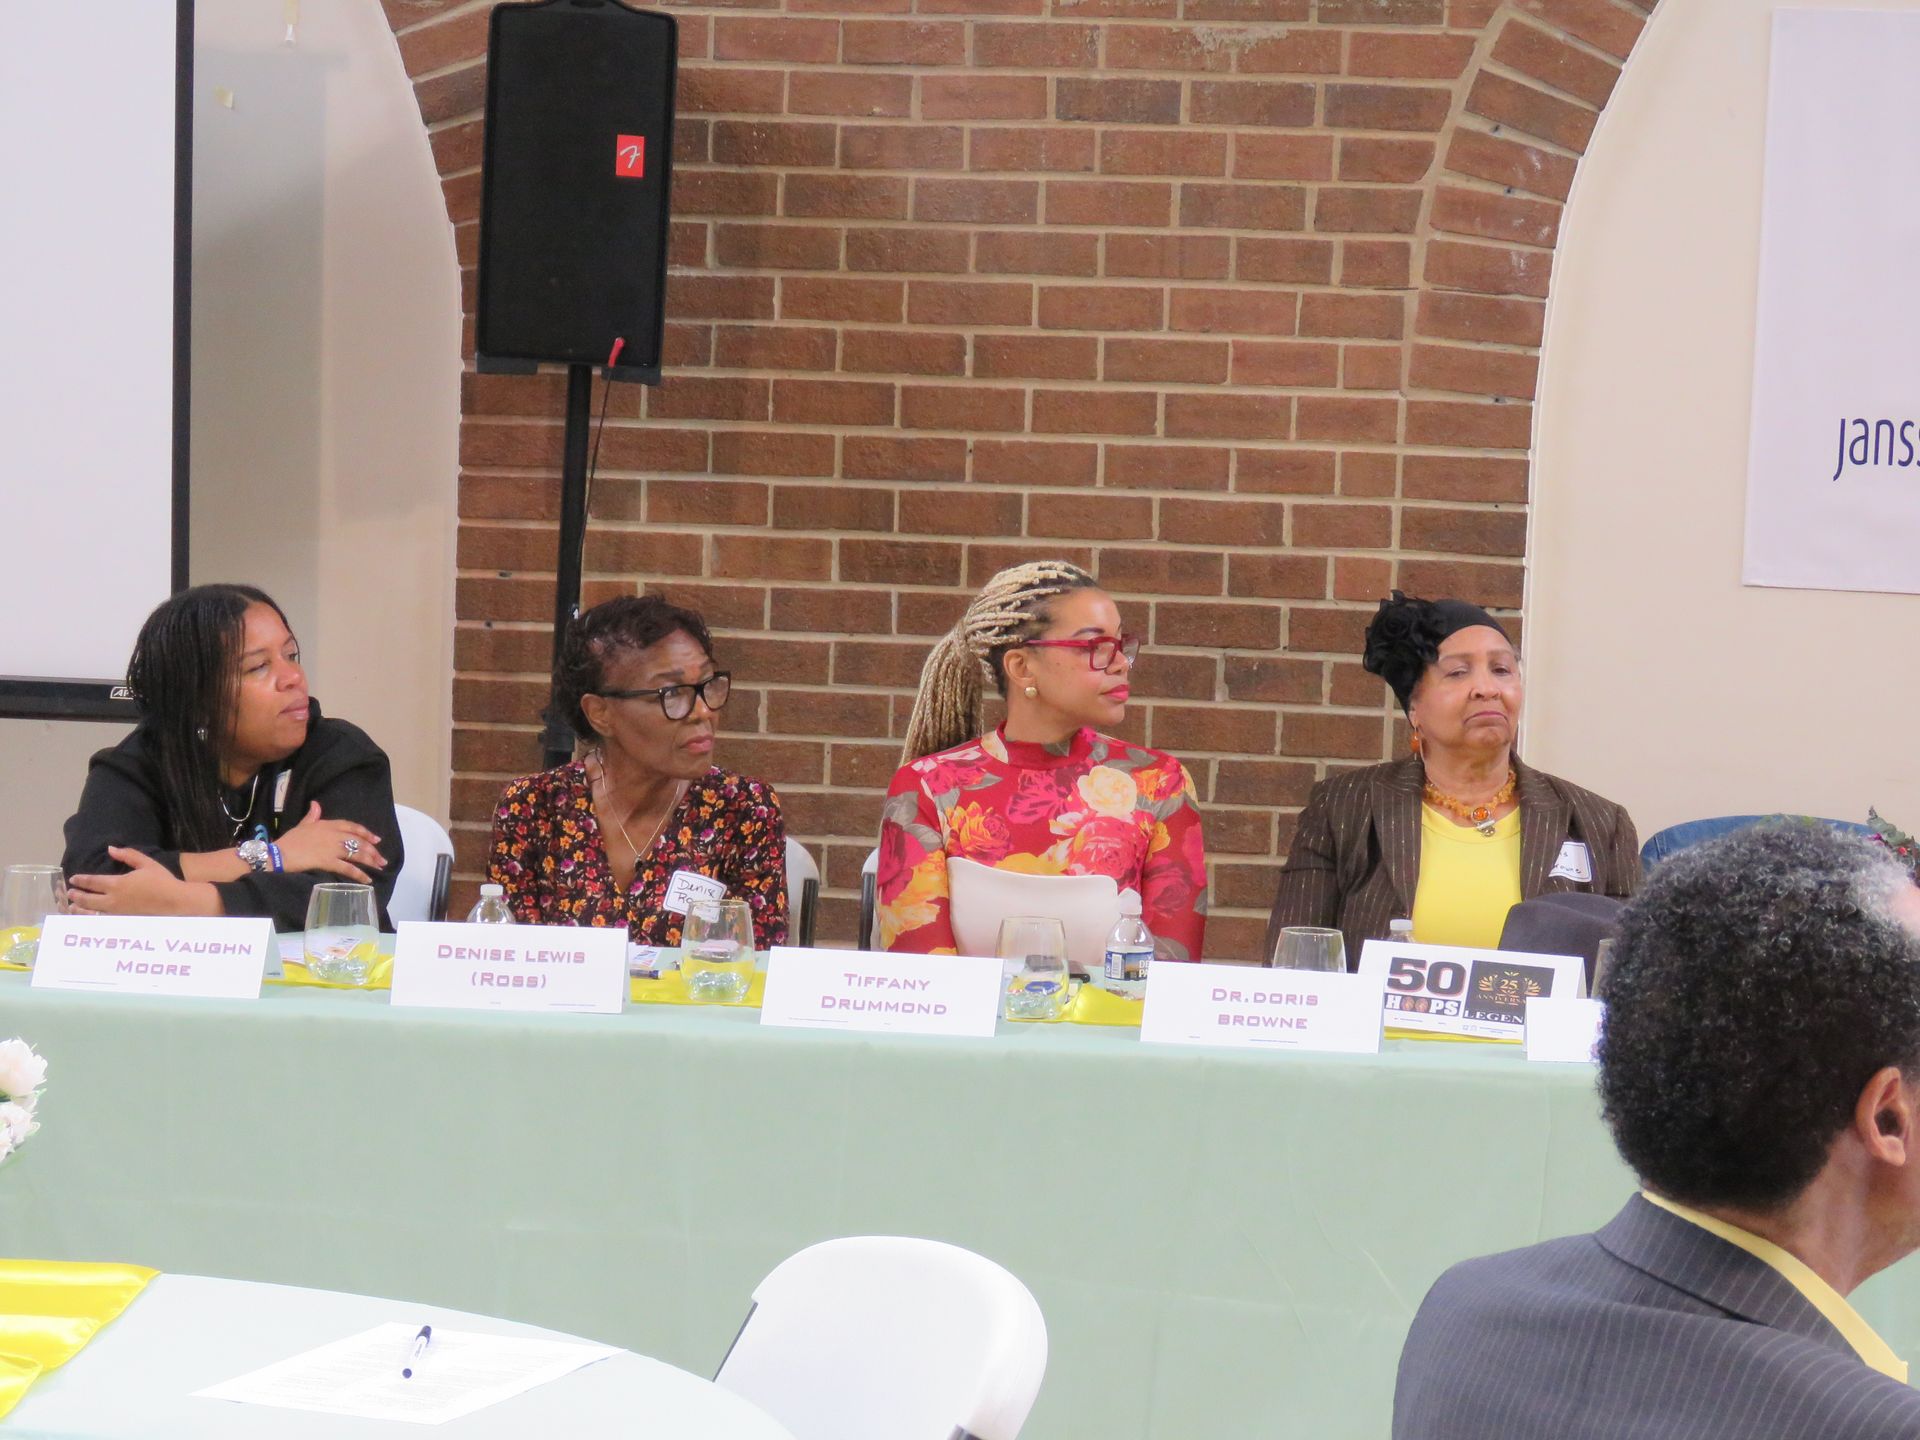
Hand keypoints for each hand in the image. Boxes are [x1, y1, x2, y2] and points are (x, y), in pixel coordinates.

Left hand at [67, 848, 218, 916]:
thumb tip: (110, 848)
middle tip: (69, 893)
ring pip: (91, 912)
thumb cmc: (162, 881)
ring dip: (80, 910)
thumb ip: (128, 855)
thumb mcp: (147, 863)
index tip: (73, 879)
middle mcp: (113, 900)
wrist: (175, 903)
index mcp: (117, 884)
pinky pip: (101, 921)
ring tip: (72, 908)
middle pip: (88, 899)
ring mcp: (117, 914)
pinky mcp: (122, 923)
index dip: (81, 880)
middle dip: (77, 896)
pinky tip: (88, 918)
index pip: (93, 882)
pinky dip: (91, 919)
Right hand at [274, 801, 386, 883]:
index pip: (351, 826)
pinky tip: (367, 880)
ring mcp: (331, 848)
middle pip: (358, 841)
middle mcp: (333, 834)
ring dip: (370, 860)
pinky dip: (359, 874)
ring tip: (380, 867)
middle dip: (372, 849)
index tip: (376, 839)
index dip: (365, 833)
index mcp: (327, 824)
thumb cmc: (289, 840)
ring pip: (356, 853)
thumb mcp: (302, 825)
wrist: (278, 853)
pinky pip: (348, 867)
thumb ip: (312, 815)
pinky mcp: (328, 861)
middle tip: (382, 858)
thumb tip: (316, 804)